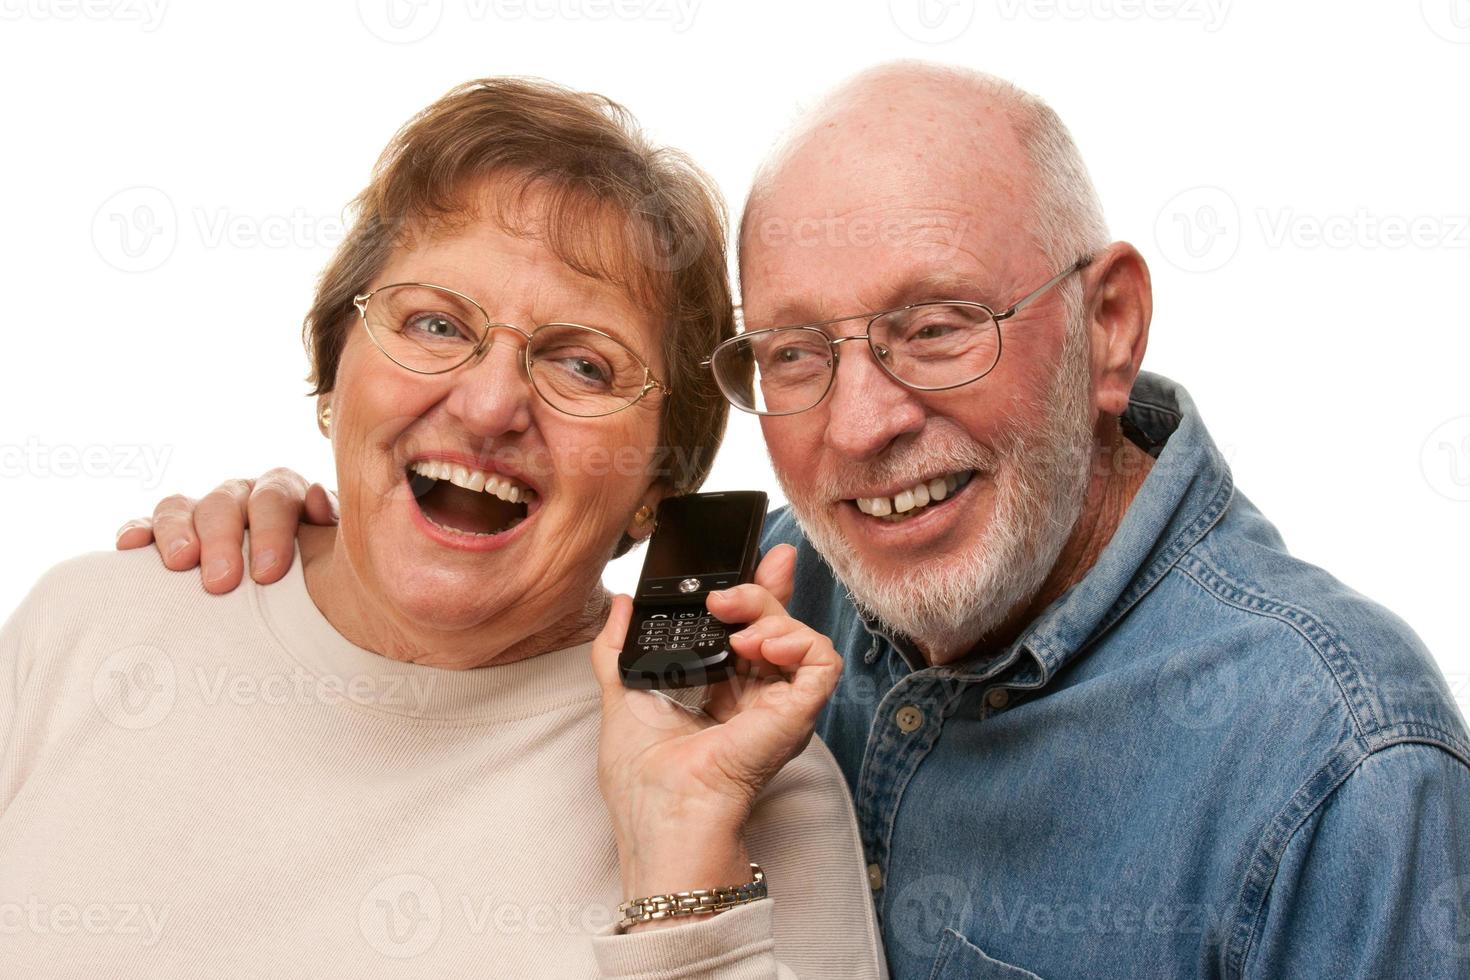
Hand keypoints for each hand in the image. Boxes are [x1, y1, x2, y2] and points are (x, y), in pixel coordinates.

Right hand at [114, 468, 336, 593]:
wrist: (309, 596)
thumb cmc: (325, 573)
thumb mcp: (337, 551)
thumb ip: (332, 525)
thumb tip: (315, 498)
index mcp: (285, 493)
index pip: (274, 496)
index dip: (270, 531)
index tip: (268, 574)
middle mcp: (242, 495)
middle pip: (225, 501)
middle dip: (222, 540)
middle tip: (222, 582)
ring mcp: (203, 511)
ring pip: (181, 506)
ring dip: (177, 533)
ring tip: (180, 565)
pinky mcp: (172, 534)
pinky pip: (147, 524)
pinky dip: (138, 532)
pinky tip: (128, 547)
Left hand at [589, 545, 841, 915]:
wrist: (662, 816)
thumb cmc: (644, 782)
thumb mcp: (623, 696)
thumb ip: (618, 649)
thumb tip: (621, 605)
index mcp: (721, 691)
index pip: (746, 629)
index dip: (752, 592)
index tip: (748, 559)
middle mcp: (755, 697)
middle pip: (775, 623)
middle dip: (761, 589)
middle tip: (726, 593)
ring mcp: (779, 706)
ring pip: (798, 635)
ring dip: (769, 614)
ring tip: (734, 629)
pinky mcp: (798, 714)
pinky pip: (820, 662)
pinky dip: (798, 641)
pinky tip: (760, 645)